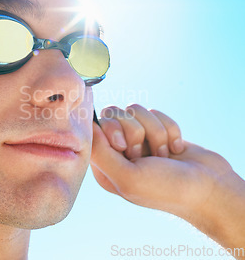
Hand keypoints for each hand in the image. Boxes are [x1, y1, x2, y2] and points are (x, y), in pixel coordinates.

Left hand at [90, 104, 244, 252]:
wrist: (210, 189)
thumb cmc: (166, 188)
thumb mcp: (127, 177)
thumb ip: (101, 153)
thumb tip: (88, 126)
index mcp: (105, 164)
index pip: (95, 128)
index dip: (112, 130)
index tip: (124, 147)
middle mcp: (118, 150)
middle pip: (114, 114)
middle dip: (136, 131)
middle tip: (146, 155)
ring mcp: (139, 140)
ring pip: (136, 110)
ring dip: (156, 132)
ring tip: (164, 154)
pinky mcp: (158, 131)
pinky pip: (156, 112)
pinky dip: (170, 130)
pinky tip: (175, 150)